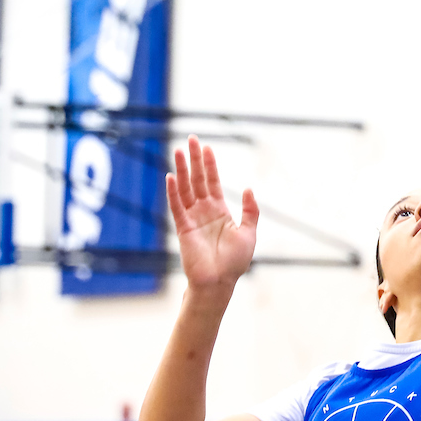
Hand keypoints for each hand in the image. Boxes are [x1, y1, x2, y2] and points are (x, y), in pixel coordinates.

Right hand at [166, 136, 258, 289]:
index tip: (207, 147)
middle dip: (194, 159)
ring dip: (181, 169)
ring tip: (177, 150)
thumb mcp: (249, 232)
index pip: (213, 182)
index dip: (210, 164)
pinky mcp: (183, 228)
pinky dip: (173, 192)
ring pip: (185, 189)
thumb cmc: (235, 262)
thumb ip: (250, 211)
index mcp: (219, 211)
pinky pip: (176, 207)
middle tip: (191, 139)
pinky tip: (171, 177)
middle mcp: (204, 211)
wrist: (220, 282)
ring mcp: (192, 218)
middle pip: (198, 179)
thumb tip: (249, 188)